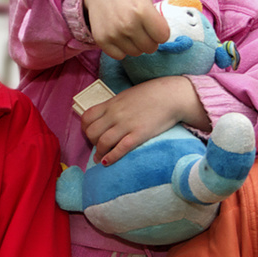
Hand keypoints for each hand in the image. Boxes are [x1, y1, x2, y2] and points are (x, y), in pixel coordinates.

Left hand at [81, 75, 206, 165]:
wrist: (172, 96)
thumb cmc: (152, 94)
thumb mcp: (127, 96)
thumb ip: (115, 106)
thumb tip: (107, 116)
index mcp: (111, 103)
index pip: (87, 117)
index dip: (85, 128)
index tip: (90, 134)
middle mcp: (115, 114)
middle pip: (91, 132)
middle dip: (91, 142)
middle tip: (97, 146)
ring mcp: (126, 125)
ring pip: (102, 142)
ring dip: (98, 153)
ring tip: (100, 159)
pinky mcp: (138, 134)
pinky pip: (120, 148)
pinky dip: (111, 157)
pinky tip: (107, 162)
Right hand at [83, 0, 173, 58]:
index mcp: (143, 11)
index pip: (163, 36)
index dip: (161, 30)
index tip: (155, 22)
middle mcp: (129, 24)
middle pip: (150, 47)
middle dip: (150, 39)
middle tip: (143, 26)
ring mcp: (114, 33)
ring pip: (136, 53)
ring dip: (136, 45)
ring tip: (132, 30)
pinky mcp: (102, 40)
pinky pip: (120, 56)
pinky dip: (122, 49)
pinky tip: (121, 35)